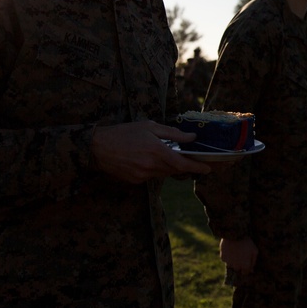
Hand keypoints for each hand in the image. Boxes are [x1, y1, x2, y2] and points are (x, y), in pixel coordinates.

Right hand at [91, 120, 210, 183]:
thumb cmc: (123, 133)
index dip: (198, 167)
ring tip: (166, 155)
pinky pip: (152, 176)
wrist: (97, 147)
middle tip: (194, 160)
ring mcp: (143, 176)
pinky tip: (148, 159)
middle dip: (185, 166)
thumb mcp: (149, 126)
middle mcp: (152, 166)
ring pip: (164, 174)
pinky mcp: (136, 181)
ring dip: (170, 167)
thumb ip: (172, 134)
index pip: (183, 164)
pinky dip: (156, 169)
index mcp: (157, 151)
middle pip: (176, 170)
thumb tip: (191, 138)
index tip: (209, 168)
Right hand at [220, 237, 257, 273]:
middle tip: (240, 255)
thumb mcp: (254, 250)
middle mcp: (236, 266)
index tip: (246, 261)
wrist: (234, 234)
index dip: (246, 267)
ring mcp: (228, 263)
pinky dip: (227, 256)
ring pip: (231, 265)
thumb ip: (253, 261)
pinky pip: (225, 259)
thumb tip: (251, 270)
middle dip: (239, 264)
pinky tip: (229, 249)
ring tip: (235, 251)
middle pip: (238, 269)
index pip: (245, 272)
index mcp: (245, 265)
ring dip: (233, 260)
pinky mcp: (223, 258)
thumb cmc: (246, 242)